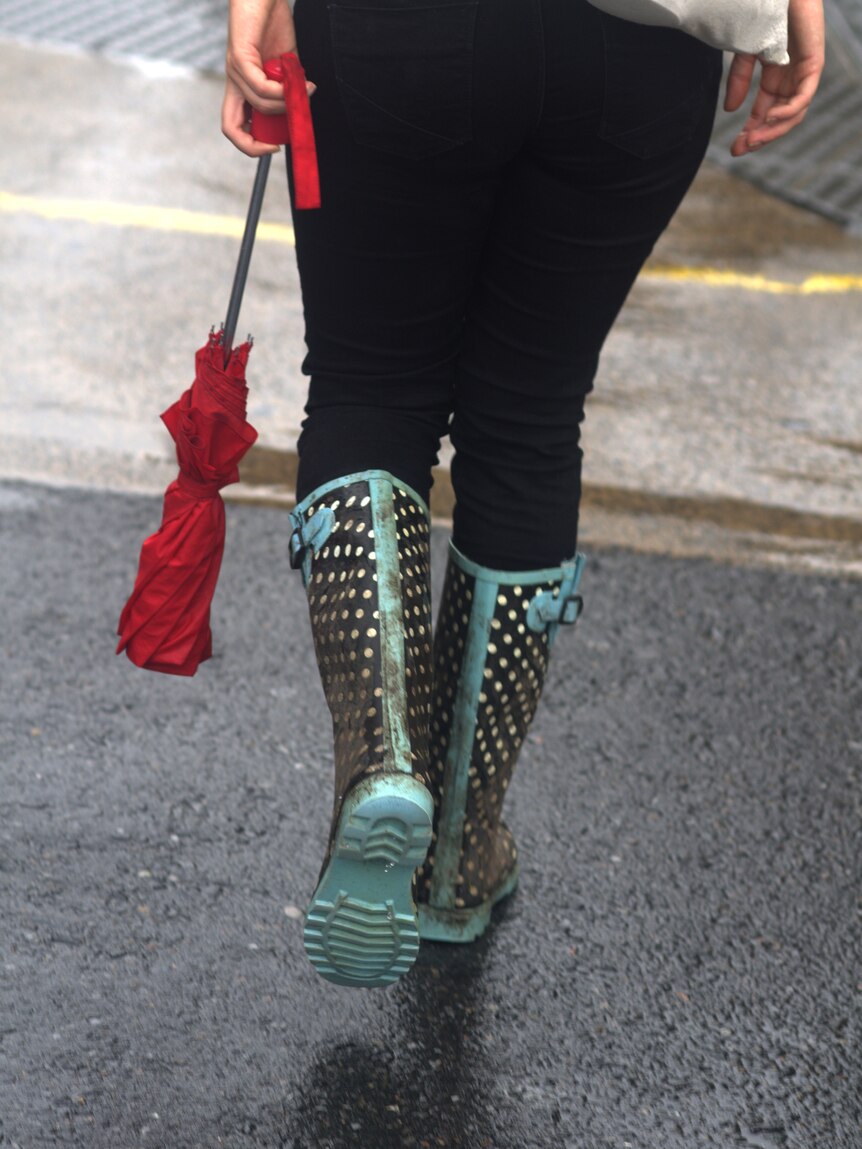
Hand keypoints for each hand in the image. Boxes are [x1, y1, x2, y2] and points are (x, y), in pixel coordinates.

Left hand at [222, 0, 307, 156]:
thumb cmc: (274, 23)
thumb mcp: (286, 67)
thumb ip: (290, 89)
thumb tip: (302, 109)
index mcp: (242, 86)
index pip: (235, 126)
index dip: (251, 145)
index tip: (276, 146)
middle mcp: (234, 81)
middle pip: (230, 127)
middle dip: (255, 144)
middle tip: (280, 142)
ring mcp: (234, 69)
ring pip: (259, 105)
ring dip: (286, 105)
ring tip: (305, 92)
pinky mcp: (240, 56)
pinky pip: (261, 87)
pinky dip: (281, 91)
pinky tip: (298, 84)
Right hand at [724, 0, 824, 156]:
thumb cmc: (764, 13)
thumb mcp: (746, 52)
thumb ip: (739, 80)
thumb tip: (730, 110)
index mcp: (776, 76)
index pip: (765, 112)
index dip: (751, 130)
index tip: (734, 148)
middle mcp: (791, 78)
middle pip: (779, 118)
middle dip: (760, 136)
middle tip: (740, 149)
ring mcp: (804, 72)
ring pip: (793, 113)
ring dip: (773, 130)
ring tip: (753, 139)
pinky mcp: (814, 63)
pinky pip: (803, 97)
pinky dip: (788, 111)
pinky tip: (771, 118)